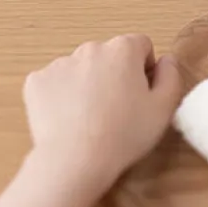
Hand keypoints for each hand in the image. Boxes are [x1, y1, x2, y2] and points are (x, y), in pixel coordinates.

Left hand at [22, 34, 183, 187]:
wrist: (75, 161)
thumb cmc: (126, 133)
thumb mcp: (165, 107)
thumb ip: (171, 75)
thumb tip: (165, 59)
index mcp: (123, 49)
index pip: (141, 45)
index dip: (145, 69)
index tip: (142, 94)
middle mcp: (90, 48)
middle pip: (110, 55)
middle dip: (115, 74)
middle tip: (118, 108)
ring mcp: (59, 64)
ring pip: (82, 68)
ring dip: (89, 83)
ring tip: (91, 117)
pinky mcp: (36, 82)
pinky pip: (55, 82)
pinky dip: (62, 95)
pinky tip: (69, 118)